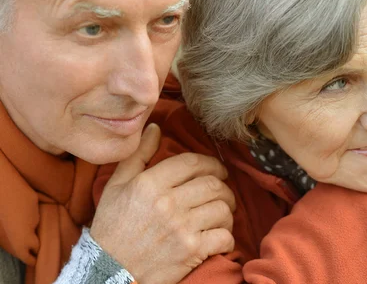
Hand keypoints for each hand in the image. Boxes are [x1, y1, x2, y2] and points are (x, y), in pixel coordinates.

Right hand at [90, 124, 235, 283]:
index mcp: (150, 184)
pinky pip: (224, 236)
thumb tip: (155, 127)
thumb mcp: (116, 186)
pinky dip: (227, 236)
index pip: (193, 163)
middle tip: (222, 193)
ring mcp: (181, 228)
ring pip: (223, 208)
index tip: (217, 170)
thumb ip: (138, 155)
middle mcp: (168, 203)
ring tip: (220, 215)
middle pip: (213, 184)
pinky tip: (218, 236)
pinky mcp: (191, 251)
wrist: (108, 273)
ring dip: (227, 211)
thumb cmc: (112, 228)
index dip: (211, 163)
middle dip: (224, 187)